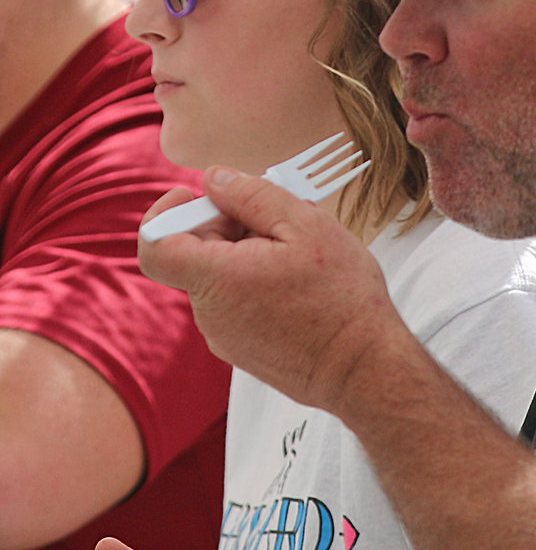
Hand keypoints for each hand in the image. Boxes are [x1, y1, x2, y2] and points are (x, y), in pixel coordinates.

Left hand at [138, 167, 401, 414]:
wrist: (366, 369)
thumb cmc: (343, 301)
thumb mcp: (307, 226)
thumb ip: (253, 195)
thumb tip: (215, 179)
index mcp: (218, 279)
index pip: (155, 242)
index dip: (166, 211)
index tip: (193, 195)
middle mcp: (211, 313)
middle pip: (195, 254)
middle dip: (228, 227)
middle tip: (276, 219)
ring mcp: (225, 337)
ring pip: (219, 278)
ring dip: (248, 256)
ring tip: (298, 256)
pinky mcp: (244, 350)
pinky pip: (236, 304)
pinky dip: (257, 284)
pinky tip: (298, 285)